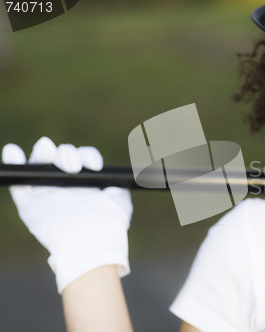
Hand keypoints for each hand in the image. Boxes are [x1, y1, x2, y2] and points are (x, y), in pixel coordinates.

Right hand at [2, 137, 132, 292]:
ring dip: (43, 153)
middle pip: (60, 157)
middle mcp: (67, 186)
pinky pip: (19, 182)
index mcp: (87, 184)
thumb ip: (118, 186)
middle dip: (66, 153)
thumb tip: (125, 174)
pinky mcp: (30, 205)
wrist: (92, 244)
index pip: (82, 159)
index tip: (95, 166)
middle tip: (72, 165)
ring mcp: (48, 194)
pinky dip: (13, 163)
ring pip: (40, 165)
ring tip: (46, 148)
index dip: (87, 155)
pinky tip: (12, 150)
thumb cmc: (110, 226)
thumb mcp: (120, 202)